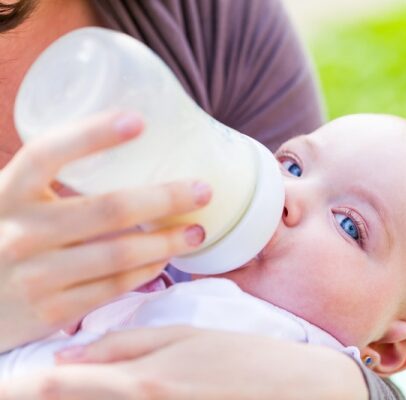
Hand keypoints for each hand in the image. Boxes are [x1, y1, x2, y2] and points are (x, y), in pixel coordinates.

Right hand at [0, 112, 210, 351]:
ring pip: (120, 254)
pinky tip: (163, 260)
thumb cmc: (4, 241)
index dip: (92, 134)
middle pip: (108, 209)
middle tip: (203, 191)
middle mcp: (19, 232)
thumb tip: (128, 151)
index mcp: (8, 193)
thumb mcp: (14, 203)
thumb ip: (52, 183)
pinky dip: (146, 271)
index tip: (138, 121)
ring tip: (196, 232)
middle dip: (165, 198)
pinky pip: (113, 287)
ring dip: (167, 241)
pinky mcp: (50, 311)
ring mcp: (35, 275)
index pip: (48, 153)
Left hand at [0, 327, 367, 399]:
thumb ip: (125, 344)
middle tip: (9, 382)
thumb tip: (66, 356)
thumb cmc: (241, 357)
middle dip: (32, 392)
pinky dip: (97, 399)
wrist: (293, 390)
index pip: (56, 386)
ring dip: (62, 396)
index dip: (16, 385)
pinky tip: (97, 387)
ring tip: (45, 384)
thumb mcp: (185, 336)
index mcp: (138, 380)